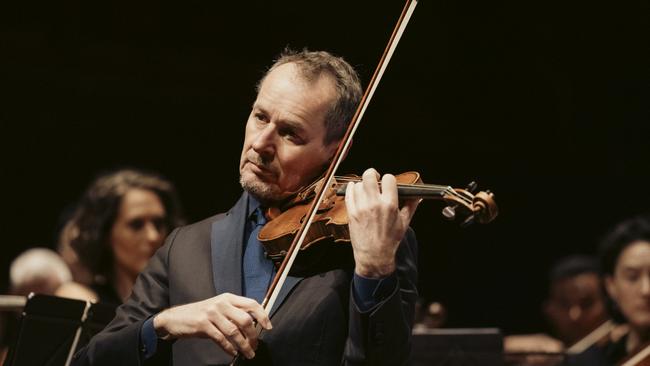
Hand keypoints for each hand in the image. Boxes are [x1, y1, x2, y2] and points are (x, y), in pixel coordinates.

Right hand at [153, 293, 271, 358]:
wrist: (175, 318)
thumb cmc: (201, 315)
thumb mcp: (219, 309)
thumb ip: (234, 313)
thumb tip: (253, 326)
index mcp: (228, 298)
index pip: (251, 304)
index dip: (262, 315)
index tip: (268, 327)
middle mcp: (221, 303)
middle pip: (245, 319)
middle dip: (253, 335)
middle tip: (255, 346)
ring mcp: (212, 313)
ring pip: (234, 331)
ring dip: (243, 345)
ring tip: (248, 353)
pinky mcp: (203, 324)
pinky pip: (221, 338)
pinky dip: (229, 348)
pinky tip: (233, 353)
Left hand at [345, 168, 419, 277]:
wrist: (374, 255)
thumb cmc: (390, 240)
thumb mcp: (404, 223)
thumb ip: (411, 207)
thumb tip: (417, 197)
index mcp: (389, 205)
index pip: (388, 179)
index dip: (388, 179)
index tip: (388, 183)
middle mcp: (374, 204)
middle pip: (369, 176)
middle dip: (372, 174)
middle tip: (374, 179)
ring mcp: (361, 208)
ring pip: (358, 184)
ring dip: (362, 184)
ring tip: (366, 189)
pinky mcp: (352, 212)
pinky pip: (348, 194)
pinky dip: (351, 189)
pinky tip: (355, 190)